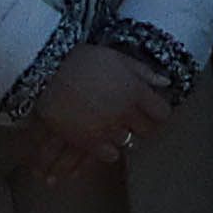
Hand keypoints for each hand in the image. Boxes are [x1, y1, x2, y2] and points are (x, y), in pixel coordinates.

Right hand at [22, 45, 167, 178]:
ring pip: (128, 142)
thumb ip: (142, 72)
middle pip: (147, 130)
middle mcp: (125, 113)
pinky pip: (110, 155)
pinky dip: (109, 149)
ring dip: (124, 135)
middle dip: (143, 124)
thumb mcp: (116, 57)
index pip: (162, 112)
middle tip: (133, 119)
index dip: (158, 112)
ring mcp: (108, 130)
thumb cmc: (82, 60)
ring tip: (113, 126)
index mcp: (135, 91)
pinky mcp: (89, 142)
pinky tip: (103, 140)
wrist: (47, 72)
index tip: (152, 110)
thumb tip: (166, 82)